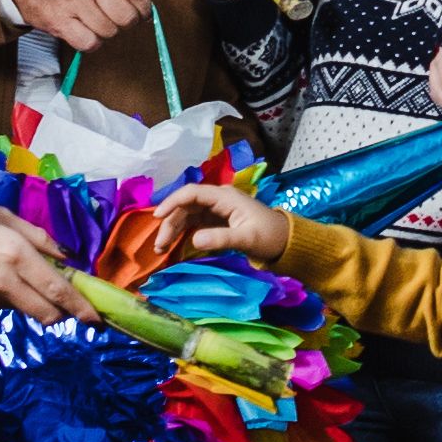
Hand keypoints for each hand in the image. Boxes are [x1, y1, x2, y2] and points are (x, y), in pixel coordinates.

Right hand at [0, 208, 85, 325]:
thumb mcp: (5, 217)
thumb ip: (38, 237)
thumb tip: (65, 256)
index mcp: (17, 255)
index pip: (57, 289)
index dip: (79, 306)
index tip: (95, 319)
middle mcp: (5, 281)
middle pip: (45, 311)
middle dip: (62, 313)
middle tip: (71, 307)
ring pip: (26, 312)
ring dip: (38, 306)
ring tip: (32, 286)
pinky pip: (5, 308)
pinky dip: (14, 301)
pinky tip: (5, 284)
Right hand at [6, 0, 155, 49]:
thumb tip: (143, 5)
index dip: (144, 9)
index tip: (143, 15)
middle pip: (126, 16)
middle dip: (126, 24)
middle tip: (117, 21)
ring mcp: (73, 0)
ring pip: (109, 31)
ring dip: (105, 32)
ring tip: (93, 22)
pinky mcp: (59, 21)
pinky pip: (89, 43)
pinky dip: (90, 43)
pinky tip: (84, 33)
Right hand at [159, 177, 288, 263]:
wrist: (285, 241)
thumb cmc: (269, 237)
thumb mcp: (246, 239)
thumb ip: (221, 238)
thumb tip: (194, 240)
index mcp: (225, 197)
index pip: (192, 193)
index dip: (172, 202)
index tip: (157, 216)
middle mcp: (218, 199)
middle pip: (186, 206)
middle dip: (169, 223)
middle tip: (159, 245)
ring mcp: (216, 209)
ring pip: (187, 215)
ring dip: (173, 228)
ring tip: (161, 248)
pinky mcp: (216, 220)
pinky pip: (193, 223)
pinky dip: (181, 232)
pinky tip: (172, 244)